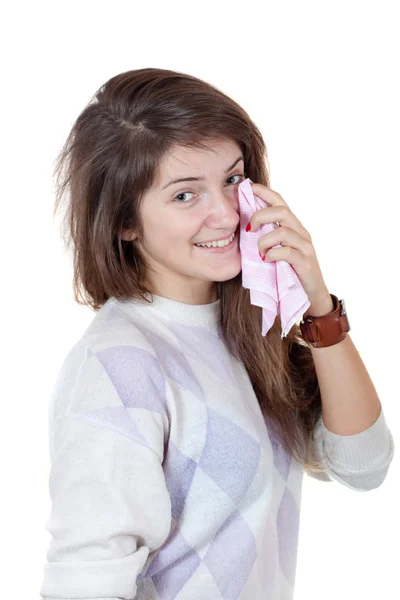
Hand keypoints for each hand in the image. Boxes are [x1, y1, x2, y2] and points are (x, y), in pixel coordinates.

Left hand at [246, 182, 333, 315]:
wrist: (311, 297)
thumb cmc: (289, 273)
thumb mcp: (276, 251)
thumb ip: (265, 238)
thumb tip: (242, 229)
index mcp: (293, 227)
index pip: (280, 201)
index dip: (264, 191)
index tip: (247, 187)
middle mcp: (301, 233)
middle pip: (282, 211)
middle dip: (260, 215)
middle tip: (248, 228)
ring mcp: (305, 247)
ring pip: (284, 231)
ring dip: (264, 240)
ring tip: (259, 252)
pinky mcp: (306, 263)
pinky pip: (288, 252)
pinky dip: (273, 254)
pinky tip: (266, 260)